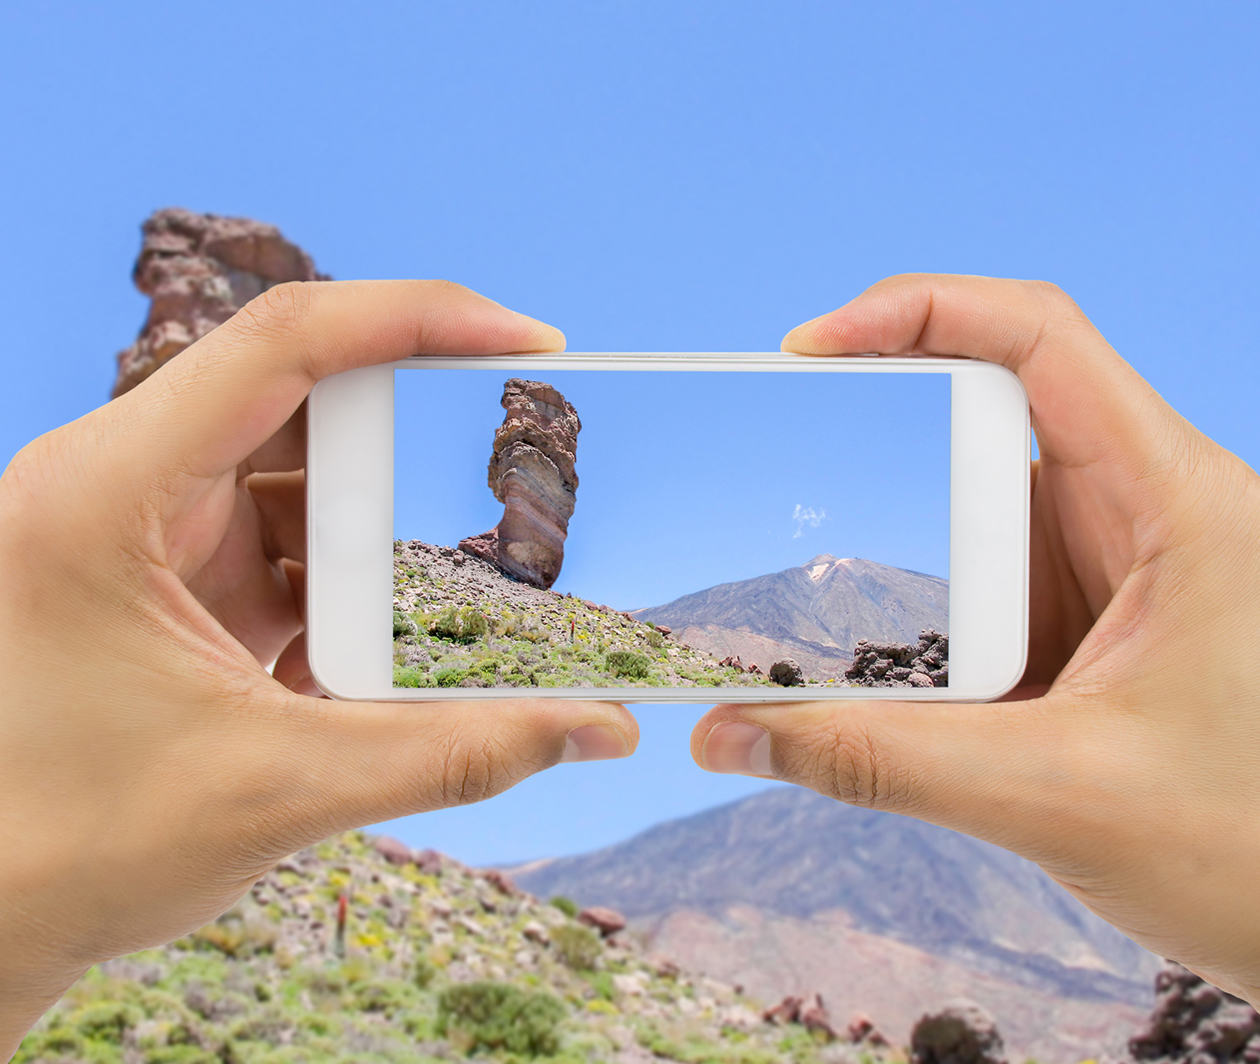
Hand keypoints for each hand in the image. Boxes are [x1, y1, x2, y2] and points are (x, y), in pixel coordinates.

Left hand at [0, 280, 636, 1055]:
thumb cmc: (77, 848)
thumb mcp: (283, 791)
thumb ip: (458, 753)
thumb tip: (600, 730)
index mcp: (103, 494)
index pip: (281, 341)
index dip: (416, 318)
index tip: (527, 344)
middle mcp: (112, 481)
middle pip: (301, 411)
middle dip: (391, 488)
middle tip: (447, 569)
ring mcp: (139, 524)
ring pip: (297, 481)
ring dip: (364, 552)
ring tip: (373, 646)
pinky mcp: (166, 570)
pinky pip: (280, 539)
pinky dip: (335, 589)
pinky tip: (342, 665)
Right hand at [692, 274, 1259, 1006]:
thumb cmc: (1248, 855)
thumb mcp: (1049, 795)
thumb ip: (877, 762)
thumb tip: (725, 736)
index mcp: (1178, 503)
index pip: (1041, 338)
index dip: (920, 309)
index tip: (811, 347)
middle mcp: (1149, 508)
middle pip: (994, 409)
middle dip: (885, 435)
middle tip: (785, 462)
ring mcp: (1118, 561)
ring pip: (983, 497)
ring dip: (902, 535)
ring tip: (824, 579)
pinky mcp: (1090, 613)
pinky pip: (989, 569)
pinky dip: (925, 597)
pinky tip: (882, 648)